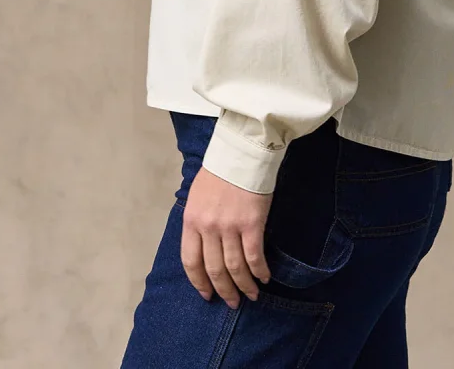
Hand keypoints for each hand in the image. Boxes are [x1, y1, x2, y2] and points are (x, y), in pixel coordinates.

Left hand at [180, 166, 273, 307]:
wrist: (242, 151)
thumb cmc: (219, 171)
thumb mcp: (197, 196)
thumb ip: (198, 221)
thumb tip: (203, 246)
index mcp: (191, 220)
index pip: (190, 261)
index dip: (199, 282)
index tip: (207, 295)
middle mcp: (208, 227)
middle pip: (214, 269)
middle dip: (223, 290)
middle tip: (231, 302)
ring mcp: (229, 227)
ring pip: (234, 267)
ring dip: (243, 286)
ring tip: (250, 296)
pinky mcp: (251, 224)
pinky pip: (254, 256)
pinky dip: (259, 271)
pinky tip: (263, 278)